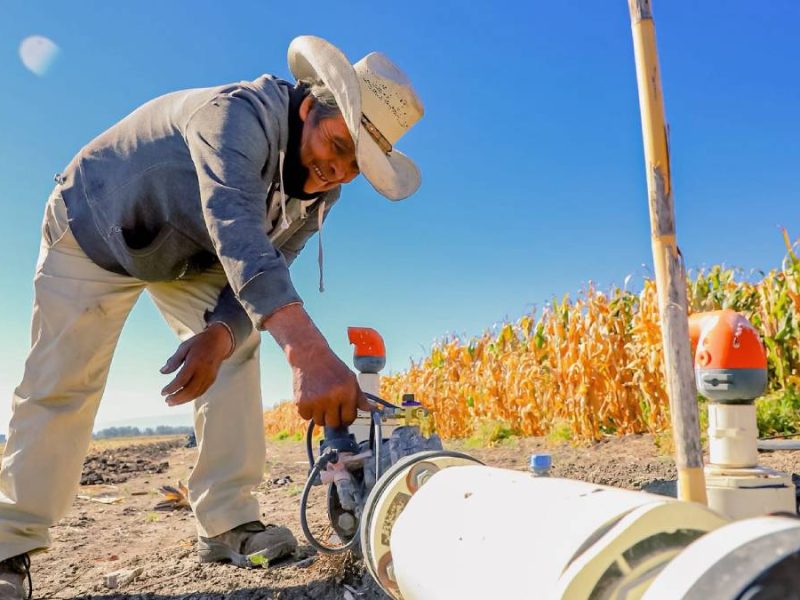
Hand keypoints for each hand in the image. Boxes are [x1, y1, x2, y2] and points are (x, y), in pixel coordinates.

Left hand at [160, 323, 233, 405]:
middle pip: (190, 389)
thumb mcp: (184, 347)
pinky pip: (201, 391)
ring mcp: (209, 376)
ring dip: (184, 400)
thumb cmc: (199, 343)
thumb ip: (174, 360)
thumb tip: (162, 372)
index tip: (163, 393)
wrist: (219, 342)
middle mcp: (203, 371)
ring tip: (172, 403)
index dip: (172, 388)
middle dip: (177, 398)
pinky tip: (183, 398)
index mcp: (195, 361)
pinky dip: (192, 397)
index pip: (182, 379)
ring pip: (196, 393)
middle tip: (167, 401)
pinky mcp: (212, 379)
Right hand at [262, 304, 369, 426]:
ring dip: (320, 414)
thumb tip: (373, 410)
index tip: (342, 413)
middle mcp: (331, 398)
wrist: (310, 356)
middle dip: (334, 418)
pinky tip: (311, 398)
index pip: (348, 419)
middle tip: (331, 407)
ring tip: (320, 400)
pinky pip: (306, 417)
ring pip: (319, 422)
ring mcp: (316, 401)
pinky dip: (308, 411)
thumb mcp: (350, 379)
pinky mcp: (301, 402)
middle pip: (333, 424)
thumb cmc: (332, 368)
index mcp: (346, 392)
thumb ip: (360, 397)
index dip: (346, 417)